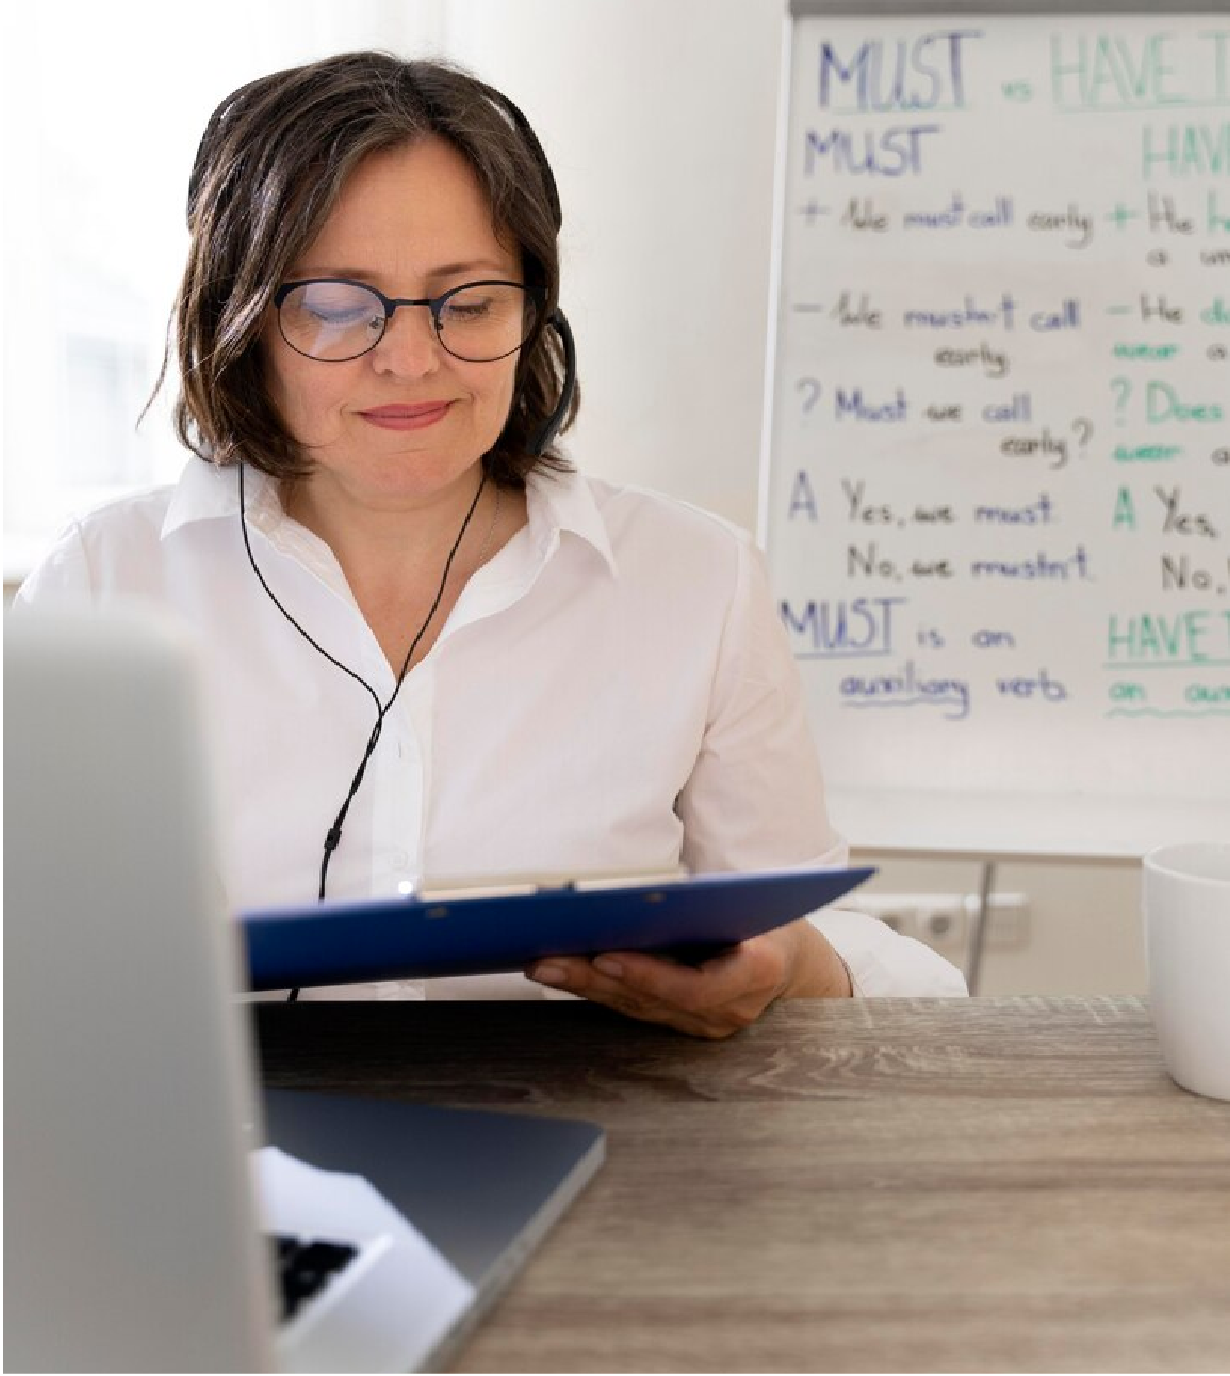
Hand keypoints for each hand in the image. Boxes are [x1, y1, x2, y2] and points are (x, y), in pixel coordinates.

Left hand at [526, 919, 851, 1039]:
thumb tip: (645, 894)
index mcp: (758, 973)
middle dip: (594, 980)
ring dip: (585, 987)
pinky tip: (565, 973)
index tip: (606, 956)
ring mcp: (708, 1025)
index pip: (696, 987)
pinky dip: (599, 991)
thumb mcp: (754, 904)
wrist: (795, 963)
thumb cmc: (771, 920)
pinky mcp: (686, 1024)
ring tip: (544, 964)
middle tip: (549, 960)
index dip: (648, 976)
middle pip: (654, 1001)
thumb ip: (711, 907)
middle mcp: (730, 1010)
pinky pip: (638, 1009)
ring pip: (637, 1008)